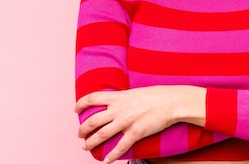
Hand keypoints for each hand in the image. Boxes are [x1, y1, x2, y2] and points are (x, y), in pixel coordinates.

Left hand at [75, 85, 204, 162]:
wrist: (171, 101)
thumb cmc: (156, 95)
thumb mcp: (135, 92)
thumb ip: (123, 98)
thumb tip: (117, 102)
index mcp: (118, 97)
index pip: (92, 98)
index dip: (80, 104)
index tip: (76, 110)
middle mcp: (119, 109)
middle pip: (93, 120)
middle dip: (83, 129)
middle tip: (80, 135)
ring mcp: (126, 121)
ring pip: (101, 135)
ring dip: (91, 143)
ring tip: (86, 147)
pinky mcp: (136, 132)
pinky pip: (120, 147)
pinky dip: (111, 156)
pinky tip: (106, 161)